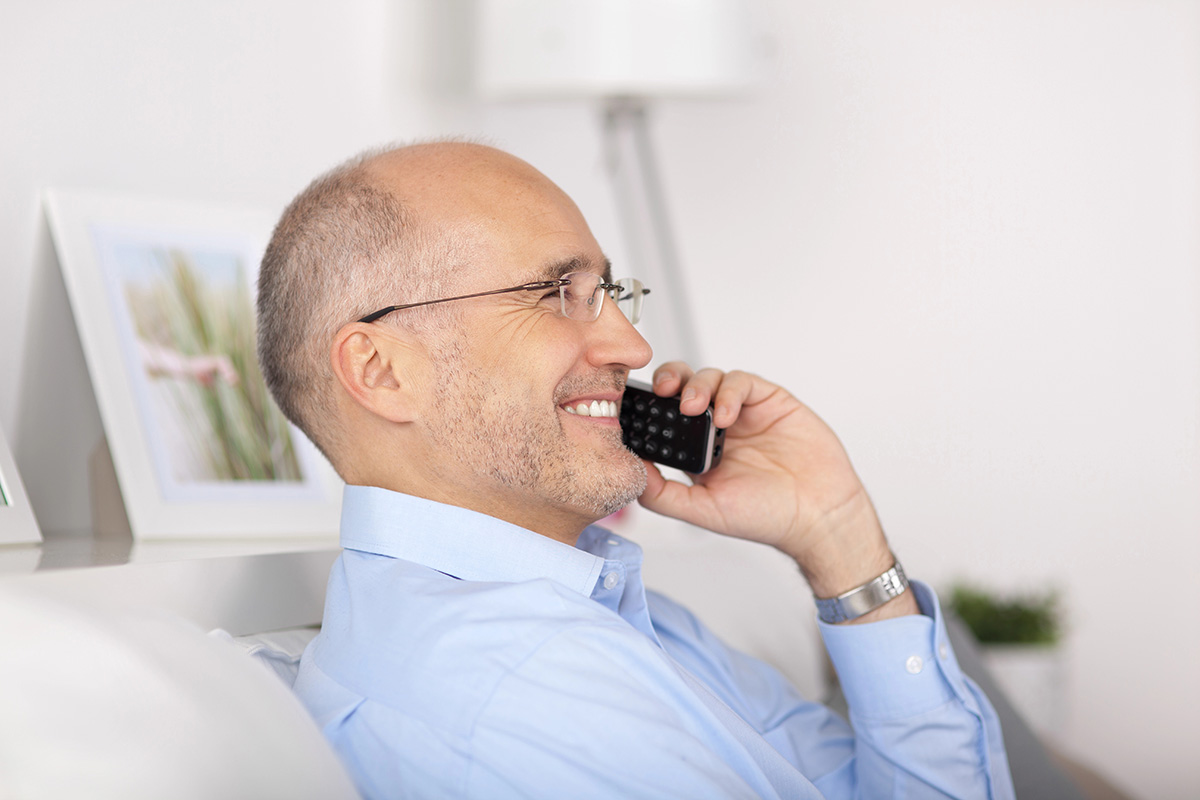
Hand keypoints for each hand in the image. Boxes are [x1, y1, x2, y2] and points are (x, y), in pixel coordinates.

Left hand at [636, 363, 905, 603]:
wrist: (818, 515)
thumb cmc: (765, 517)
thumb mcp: (702, 510)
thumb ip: (661, 494)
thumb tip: (629, 472)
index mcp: (696, 449)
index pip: (663, 414)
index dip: (648, 405)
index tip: (634, 407)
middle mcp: (716, 426)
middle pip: (682, 385)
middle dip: (668, 380)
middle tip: (661, 391)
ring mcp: (743, 411)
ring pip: (709, 377)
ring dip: (697, 386)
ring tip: (694, 407)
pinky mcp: (770, 400)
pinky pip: (742, 382)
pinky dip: (729, 391)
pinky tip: (726, 414)